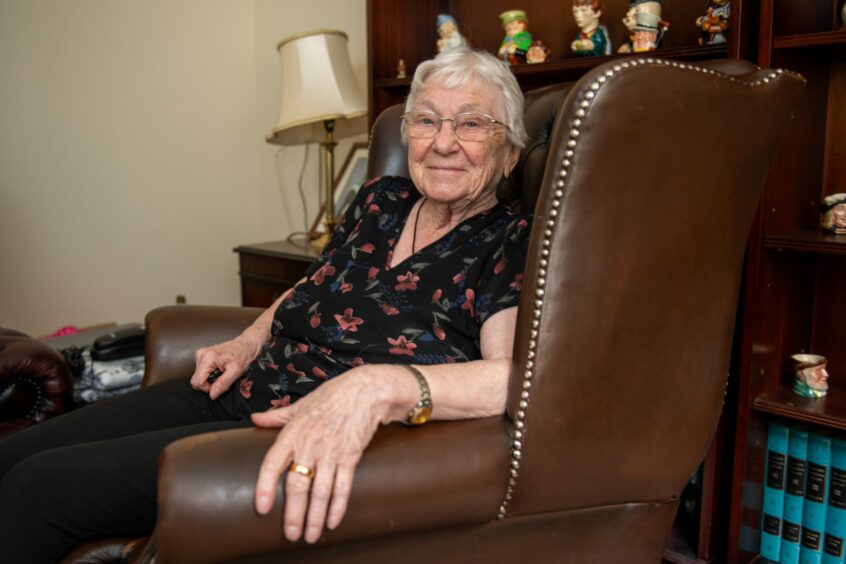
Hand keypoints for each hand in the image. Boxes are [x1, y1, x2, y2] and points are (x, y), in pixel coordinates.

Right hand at [190, 334, 261, 399]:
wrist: (246, 345)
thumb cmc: (242, 355)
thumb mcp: (235, 371)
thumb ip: (223, 384)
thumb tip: (212, 394)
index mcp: (207, 358)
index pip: (197, 382)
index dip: (208, 388)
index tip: (219, 385)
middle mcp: (201, 355)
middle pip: (197, 380)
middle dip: (210, 384)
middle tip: (223, 379)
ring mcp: (201, 355)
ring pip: (200, 377)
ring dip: (211, 379)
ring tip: (223, 374)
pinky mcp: (204, 356)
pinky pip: (202, 372)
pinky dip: (211, 375)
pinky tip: (220, 371)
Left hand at [251, 366, 406, 543]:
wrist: (366, 390)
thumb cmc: (332, 396)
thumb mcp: (301, 405)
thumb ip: (277, 416)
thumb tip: (255, 419)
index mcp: (293, 432)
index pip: (273, 463)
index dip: (265, 486)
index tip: (262, 508)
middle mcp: (310, 444)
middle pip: (297, 485)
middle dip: (293, 514)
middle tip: (291, 534)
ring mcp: (331, 452)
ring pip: (320, 491)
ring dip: (315, 517)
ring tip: (310, 536)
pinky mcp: (351, 456)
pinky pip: (343, 486)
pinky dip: (338, 506)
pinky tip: (332, 521)